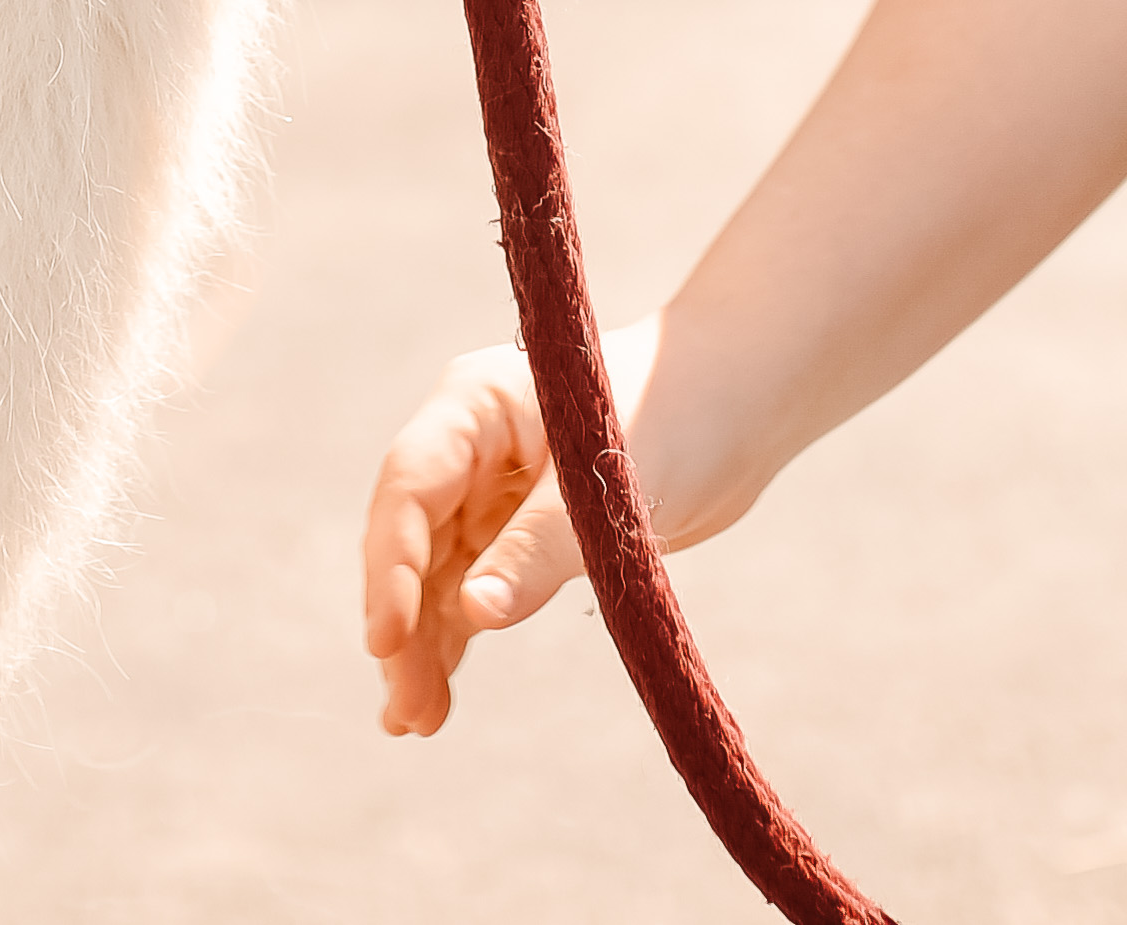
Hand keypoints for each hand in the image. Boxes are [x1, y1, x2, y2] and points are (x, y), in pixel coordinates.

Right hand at [357, 317, 658, 734]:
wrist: (740, 407)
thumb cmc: (681, 415)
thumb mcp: (612, 488)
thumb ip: (540, 546)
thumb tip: (473, 612)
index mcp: (476, 403)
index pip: (411, 486)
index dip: (392, 566)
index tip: (386, 640)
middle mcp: (468, 445)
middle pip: (411, 539)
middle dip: (405, 624)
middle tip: (407, 712)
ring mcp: (487, 489)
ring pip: (434, 574)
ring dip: (423, 643)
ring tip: (414, 722)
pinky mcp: (515, 530)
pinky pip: (472, 588)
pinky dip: (455, 636)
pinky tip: (437, 695)